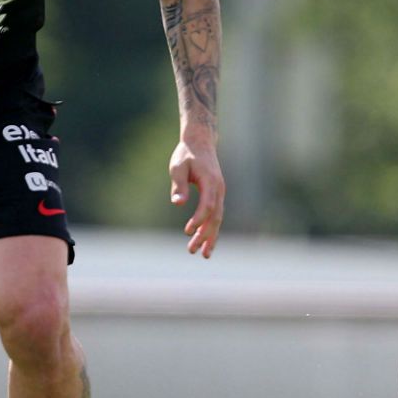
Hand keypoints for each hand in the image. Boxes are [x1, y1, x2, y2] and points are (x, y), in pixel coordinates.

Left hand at [169, 137, 224, 258]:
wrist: (200, 142)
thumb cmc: (186, 154)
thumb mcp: (178, 166)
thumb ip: (179, 184)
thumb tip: (178, 203)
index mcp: (210, 181)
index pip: (207, 205)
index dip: (198, 219)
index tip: (187, 231)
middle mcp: (219, 189)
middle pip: (215, 217)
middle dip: (205, 235)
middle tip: (192, 250)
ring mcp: (220, 192)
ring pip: (217, 218)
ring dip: (210, 236)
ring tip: (203, 255)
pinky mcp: (216, 195)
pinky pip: (216, 215)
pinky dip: (211, 228)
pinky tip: (204, 240)